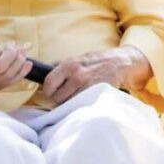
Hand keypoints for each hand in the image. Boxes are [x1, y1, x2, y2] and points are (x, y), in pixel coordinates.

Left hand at [36, 47, 150, 106]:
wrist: (121, 63)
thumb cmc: (98, 61)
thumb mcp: (78, 58)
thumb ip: (60, 65)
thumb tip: (42, 71)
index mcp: (69, 64)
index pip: (49, 83)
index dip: (49, 90)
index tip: (53, 92)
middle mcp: (77, 74)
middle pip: (57, 97)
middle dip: (61, 98)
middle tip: (69, 94)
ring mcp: (88, 85)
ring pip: (69, 104)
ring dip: (71, 103)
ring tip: (79, 96)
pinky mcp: (97, 94)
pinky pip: (81, 106)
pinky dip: (82, 105)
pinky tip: (87, 99)